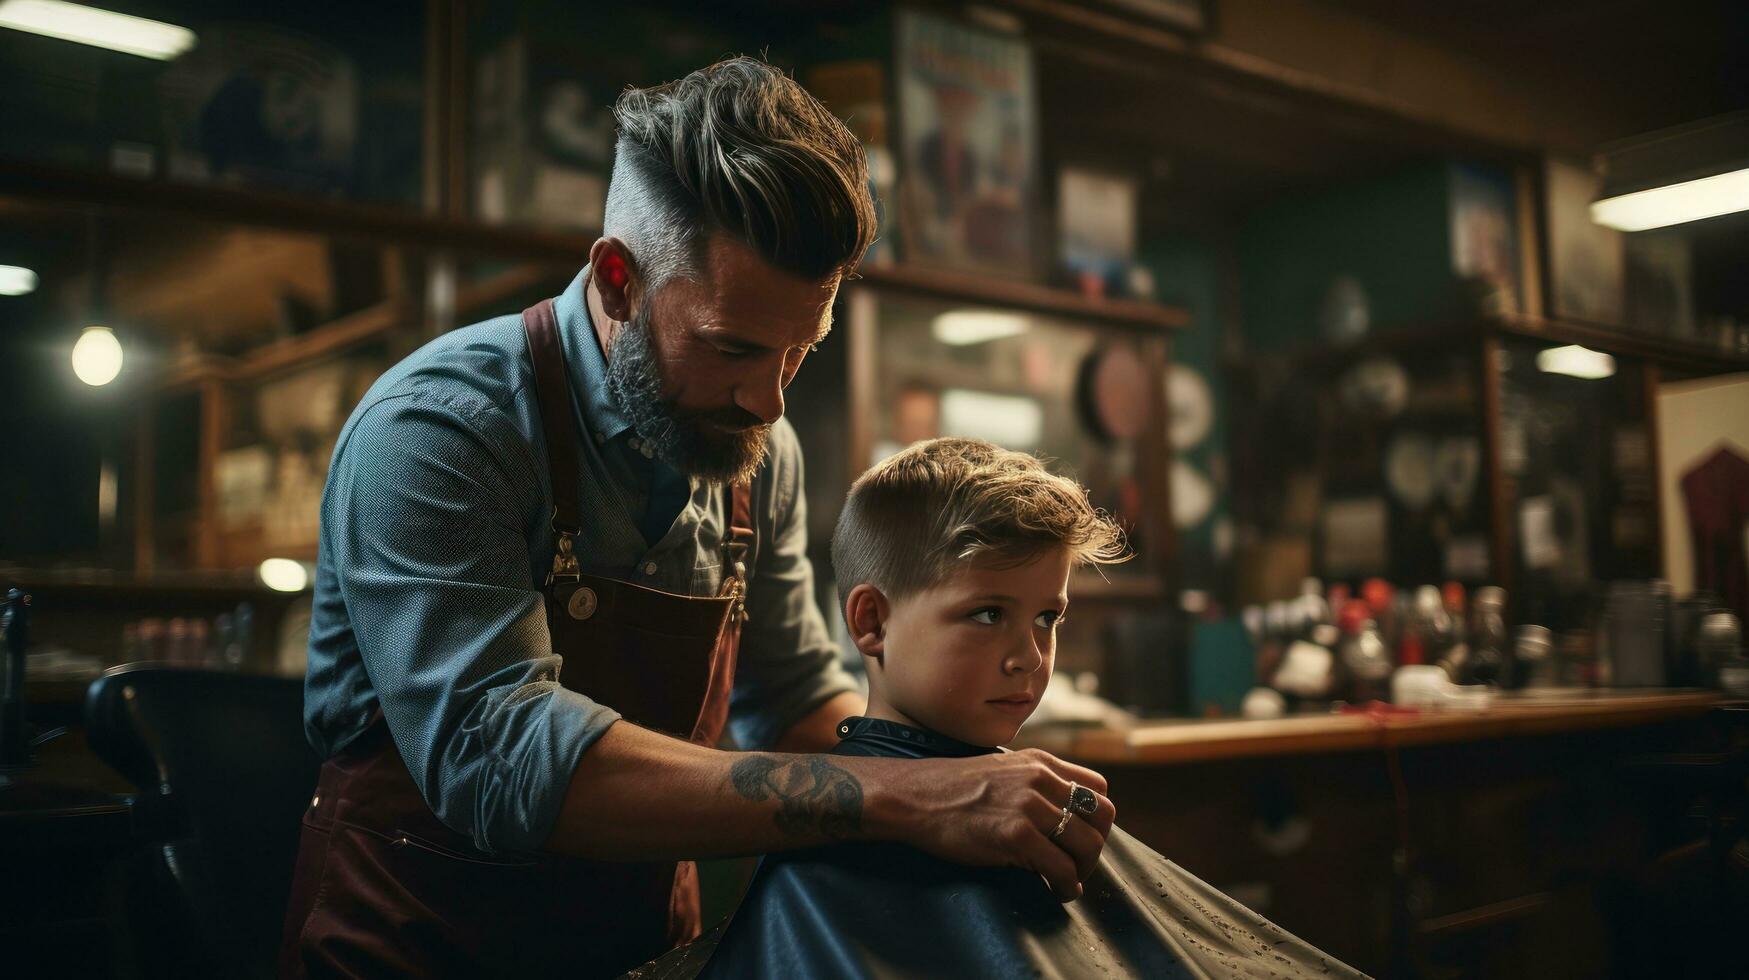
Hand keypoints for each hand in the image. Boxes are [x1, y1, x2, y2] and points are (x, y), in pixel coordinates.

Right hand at [885, 748, 1115, 901]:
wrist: (914, 797)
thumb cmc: (951, 789)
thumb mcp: (1002, 768)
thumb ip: (1033, 781)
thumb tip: (1060, 812)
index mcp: (1040, 762)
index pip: (1098, 788)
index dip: (1097, 818)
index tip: (1083, 836)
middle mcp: (1041, 780)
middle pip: (1103, 816)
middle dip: (1097, 845)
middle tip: (1079, 864)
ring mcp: (1031, 807)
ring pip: (1088, 845)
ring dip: (1084, 870)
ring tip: (1069, 882)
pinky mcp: (1017, 835)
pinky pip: (1062, 868)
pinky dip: (1067, 886)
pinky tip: (1057, 891)